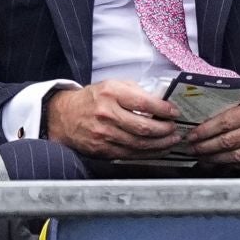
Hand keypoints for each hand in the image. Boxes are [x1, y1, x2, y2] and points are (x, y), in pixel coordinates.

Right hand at [44, 81, 181, 159]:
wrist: (64, 115)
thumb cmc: (93, 99)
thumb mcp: (113, 85)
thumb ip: (136, 92)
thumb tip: (161, 101)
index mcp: (111, 94)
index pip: (144, 103)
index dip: (163, 109)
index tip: (174, 112)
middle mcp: (107, 114)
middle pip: (143, 127)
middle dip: (165, 130)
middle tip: (175, 129)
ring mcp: (103, 134)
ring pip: (139, 144)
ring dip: (160, 144)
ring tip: (172, 140)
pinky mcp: (102, 150)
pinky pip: (130, 154)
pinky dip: (148, 154)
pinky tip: (158, 150)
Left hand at [186, 89, 239, 171]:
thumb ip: (235, 105)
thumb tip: (205, 117)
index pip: (224, 121)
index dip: (204, 130)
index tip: (192, 135)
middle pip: (227, 141)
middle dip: (204, 146)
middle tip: (192, 148)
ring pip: (235, 156)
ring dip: (214, 159)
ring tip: (202, 157)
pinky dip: (232, 166)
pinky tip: (221, 164)